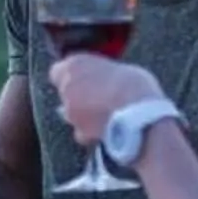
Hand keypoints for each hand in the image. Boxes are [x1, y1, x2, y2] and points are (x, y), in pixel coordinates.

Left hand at [49, 56, 163, 146]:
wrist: (139, 118)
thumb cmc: (135, 86)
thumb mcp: (122, 68)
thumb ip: (105, 73)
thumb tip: (107, 79)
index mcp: (74, 65)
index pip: (59, 71)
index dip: (73, 76)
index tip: (86, 78)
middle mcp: (66, 88)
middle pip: (65, 93)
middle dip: (79, 95)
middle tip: (101, 97)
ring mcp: (70, 112)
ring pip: (72, 113)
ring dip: (84, 114)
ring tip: (108, 115)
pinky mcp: (79, 133)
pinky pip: (82, 133)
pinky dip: (91, 132)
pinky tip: (109, 130)